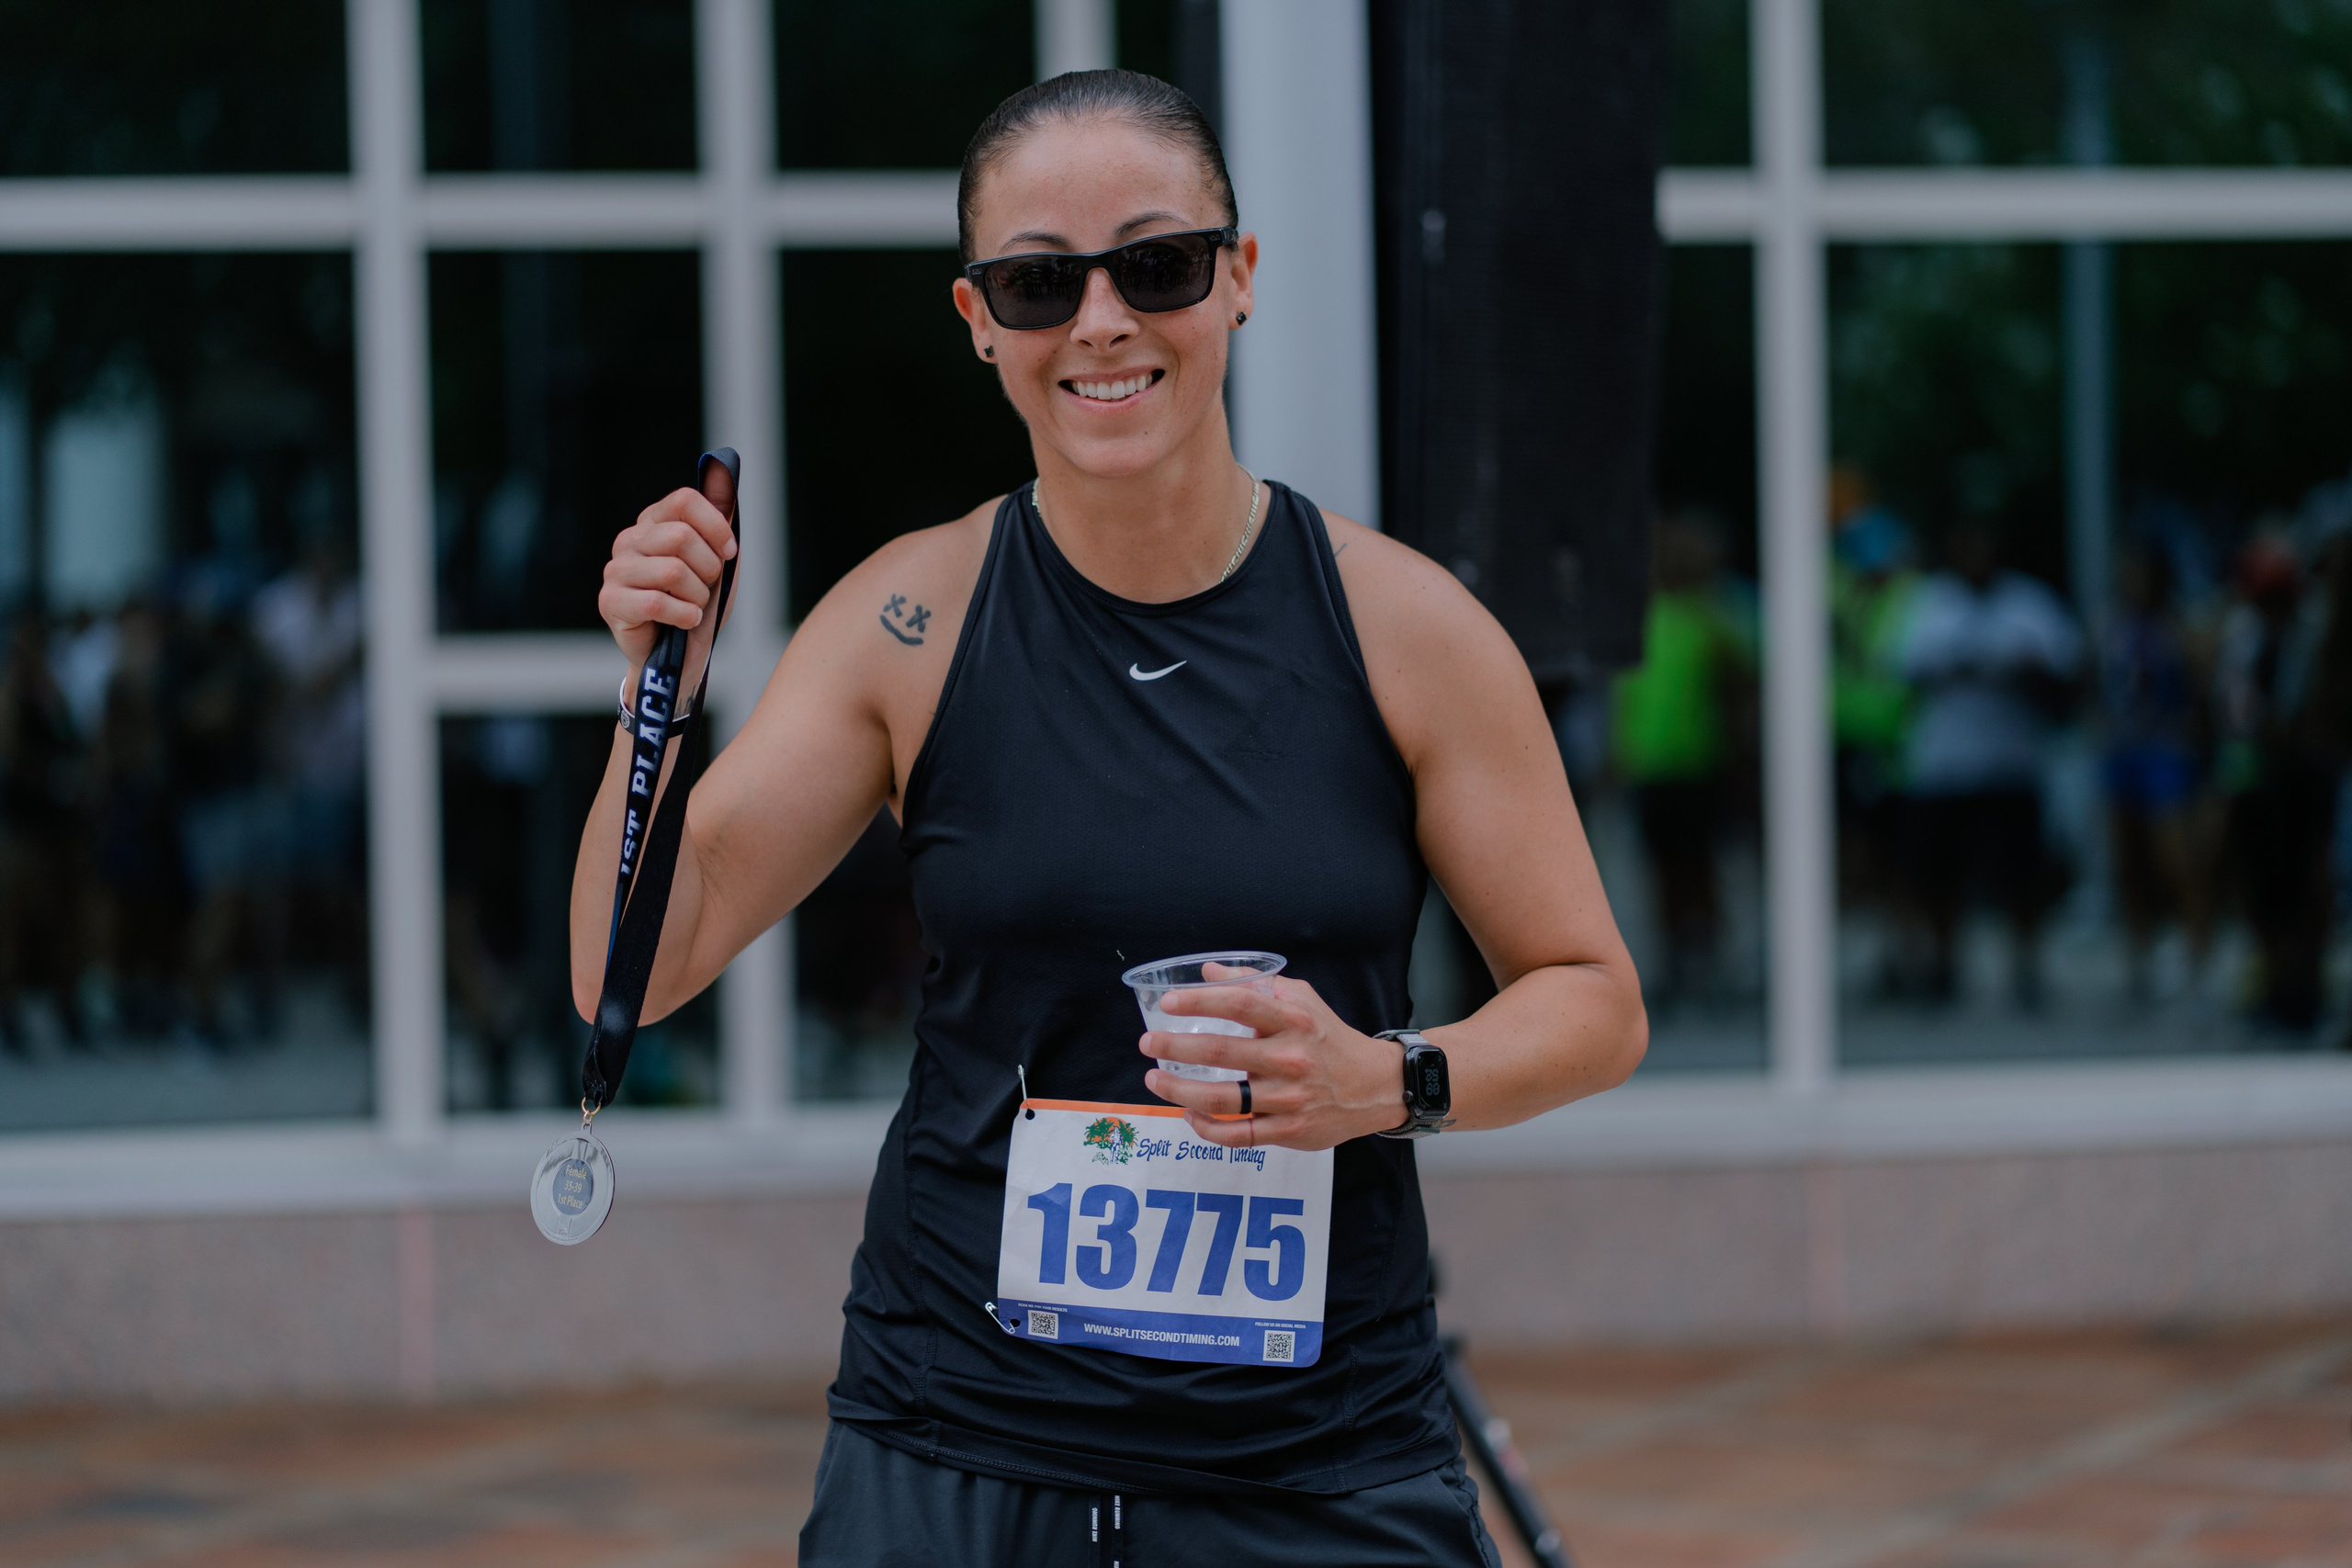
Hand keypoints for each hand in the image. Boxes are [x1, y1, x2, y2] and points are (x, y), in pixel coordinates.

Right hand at [599, 474, 738, 675]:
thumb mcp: (718, 561)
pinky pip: (657, 602)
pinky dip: (685, 616)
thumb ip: (719, 521)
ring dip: (697, 596)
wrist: (681, 657)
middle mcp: (630, 541)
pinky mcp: (610, 602)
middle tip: (706, 588)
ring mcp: (616, 570)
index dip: (715, 526)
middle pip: (681, 536)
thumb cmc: (698, 606)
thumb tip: (722, 473)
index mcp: (653, 523)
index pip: (684, 500)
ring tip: (694, 607)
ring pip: (673, 571)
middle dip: (708, 568)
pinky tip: (685, 621)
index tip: (729, 553)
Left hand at [1139, 976, 1406, 1151]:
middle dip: (1174, 1046)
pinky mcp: (1288, 1131)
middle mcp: (1289, 1058)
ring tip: (1154, 1079)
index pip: (1240, 1003)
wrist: (1373, 1086)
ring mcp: (1288, 1099)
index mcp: (1292, 1020)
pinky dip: (1206, 1128)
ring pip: (1221, 1098)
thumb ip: (1254, 985)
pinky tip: (1189, 1114)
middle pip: (1220, 1051)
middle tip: (1148, 1043)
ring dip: (1178, 1089)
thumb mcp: (1300, 1000)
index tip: (1168, 1004)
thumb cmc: (1328, 1038)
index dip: (1200, 1001)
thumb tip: (1206, 971)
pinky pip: (1237, 1135)